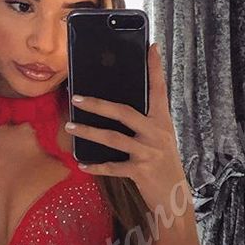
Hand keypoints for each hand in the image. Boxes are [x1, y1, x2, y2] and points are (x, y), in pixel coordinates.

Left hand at [65, 42, 187, 209]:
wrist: (174, 197)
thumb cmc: (164, 165)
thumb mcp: (161, 139)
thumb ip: (146, 122)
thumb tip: (119, 108)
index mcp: (162, 122)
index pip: (159, 90)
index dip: (155, 69)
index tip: (151, 47)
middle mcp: (156, 134)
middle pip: (124, 112)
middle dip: (98, 104)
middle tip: (76, 98)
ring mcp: (148, 153)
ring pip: (113, 139)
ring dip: (89, 132)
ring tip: (70, 126)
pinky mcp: (140, 172)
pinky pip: (113, 167)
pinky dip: (96, 166)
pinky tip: (81, 163)